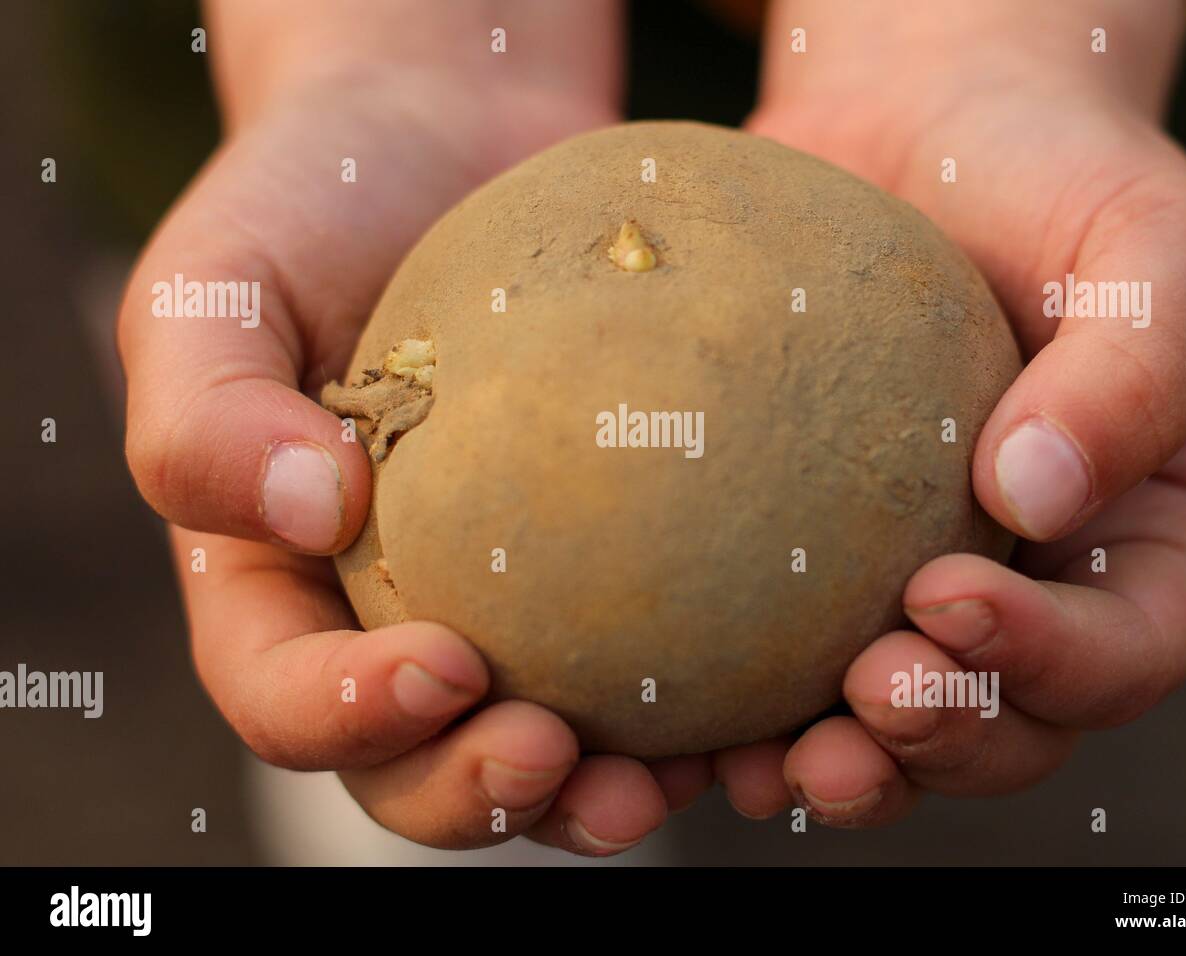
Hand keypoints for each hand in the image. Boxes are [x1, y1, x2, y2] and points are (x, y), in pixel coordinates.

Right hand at [121, 1, 706, 854]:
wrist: (451, 139)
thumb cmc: (313, 206)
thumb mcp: (216, 282)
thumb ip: (209, 406)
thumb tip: (311, 516)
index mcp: (279, 585)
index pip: (285, 693)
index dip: (348, 718)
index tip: (444, 665)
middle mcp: (393, 616)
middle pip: (418, 764)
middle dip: (479, 796)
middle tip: (558, 758)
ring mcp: (511, 603)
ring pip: (547, 746)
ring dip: (600, 796)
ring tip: (677, 775)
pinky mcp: (617, 565)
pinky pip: (657, 655)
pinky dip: (703, 701)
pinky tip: (771, 689)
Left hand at [710, 0, 1185, 822]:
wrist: (914, 126)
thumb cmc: (1052, 174)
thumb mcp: (1148, 244)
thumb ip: (1134, 370)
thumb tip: (1032, 499)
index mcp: (1130, 539)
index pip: (1121, 647)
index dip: (1047, 662)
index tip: (944, 596)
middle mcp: (1025, 585)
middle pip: (1005, 725)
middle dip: (936, 742)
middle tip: (859, 710)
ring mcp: (900, 585)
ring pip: (883, 728)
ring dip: (832, 771)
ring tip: (768, 766)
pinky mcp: (799, 563)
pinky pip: (768, 664)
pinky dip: (727, 713)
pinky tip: (669, 720)